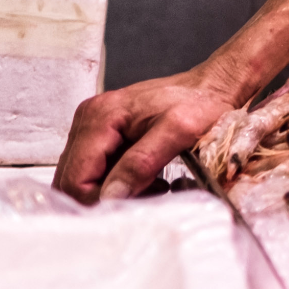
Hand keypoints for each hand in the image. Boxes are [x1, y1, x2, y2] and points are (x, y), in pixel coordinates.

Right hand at [52, 69, 245, 203]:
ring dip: (112, 190)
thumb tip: (110, 196)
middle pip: (73, 179)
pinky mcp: (105, 134)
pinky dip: (118, 180)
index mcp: (99, 117)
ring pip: (84, 177)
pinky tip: (146, 177)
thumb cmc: (201, 102)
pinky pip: (98, 169)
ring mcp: (93, 127)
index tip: (133, 203)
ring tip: (151, 185)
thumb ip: (141, 163)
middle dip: (105, 196)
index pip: (76, 178)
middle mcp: (88, 120)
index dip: (97, 200)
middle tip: (146, 194)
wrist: (214, 85)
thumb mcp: (178, 132)